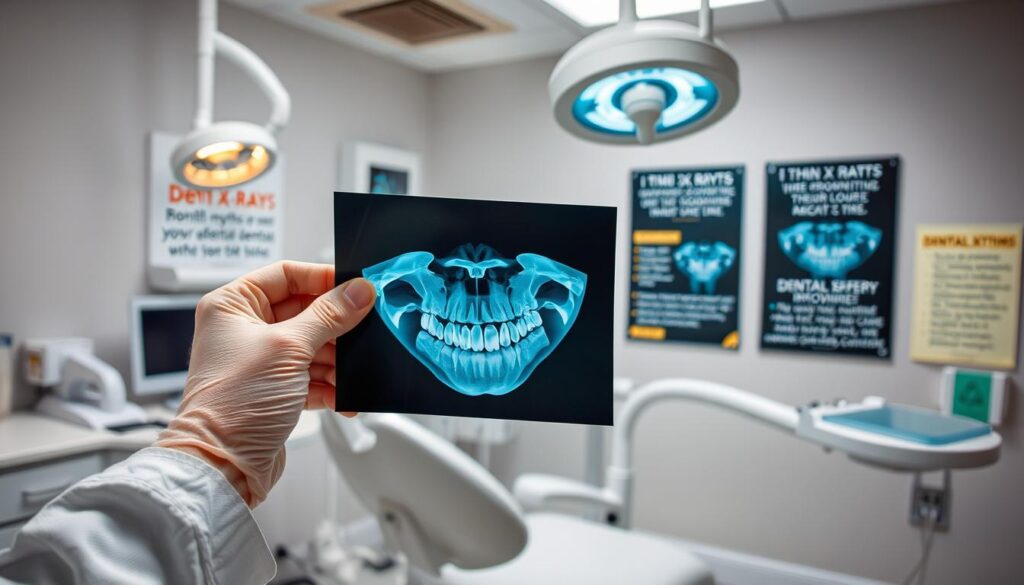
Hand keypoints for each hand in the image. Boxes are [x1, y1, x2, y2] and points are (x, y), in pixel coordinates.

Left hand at [154, 261, 375, 505]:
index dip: (323, 279)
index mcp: (233, 305)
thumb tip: (359, 291)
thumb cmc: (232, 406)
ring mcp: (261, 361)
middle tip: (361, 331)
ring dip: (335, 361)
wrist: (223, 466)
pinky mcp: (275, 390)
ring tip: (348, 374)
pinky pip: (313, 376)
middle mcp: (243, 329)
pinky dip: (330, 385)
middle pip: (306, 311)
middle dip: (335, 327)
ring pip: (313, 345)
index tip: (356, 287)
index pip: (286, 275)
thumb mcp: (289, 349)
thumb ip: (329, 316)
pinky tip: (343, 397)